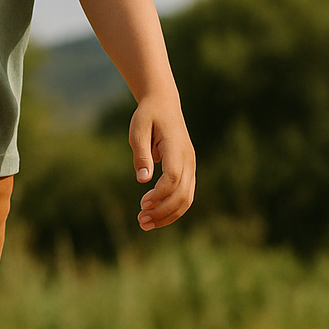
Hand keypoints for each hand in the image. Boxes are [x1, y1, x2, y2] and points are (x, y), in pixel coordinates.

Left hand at [128, 92, 195, 230]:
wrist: (164, 104)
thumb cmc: (148, 115)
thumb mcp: (138, 129)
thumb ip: (141, 154)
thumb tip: (143, 180)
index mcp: (176, 147)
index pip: (173, 177)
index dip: (159, 194)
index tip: (142, 203)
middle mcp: (188, 159)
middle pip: (182, 193)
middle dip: (162, 211)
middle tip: (140, 220)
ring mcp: (191, 166)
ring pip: (186, 199)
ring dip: (168, 215)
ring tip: (145, 223)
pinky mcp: (188, 172)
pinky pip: (185, 196)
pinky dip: (172, 210)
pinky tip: (155, 216)